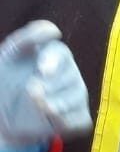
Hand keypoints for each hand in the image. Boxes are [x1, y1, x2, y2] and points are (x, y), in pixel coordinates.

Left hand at [0, 21, 91, 148]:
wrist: (5, 118)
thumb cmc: (7, 82)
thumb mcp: (8, 58)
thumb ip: (25, 40)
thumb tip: (53, 29)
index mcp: (53, 55)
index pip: (59, 52)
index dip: (52, 60)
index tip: (42, 70)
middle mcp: (70, 72)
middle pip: (68, 76)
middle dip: (48, 86)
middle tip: (30, 91)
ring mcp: (77, 95)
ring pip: (75, 98)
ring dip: (52, 105)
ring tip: (38, 107)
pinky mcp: (80, 117)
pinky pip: (79, 120)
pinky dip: (63, 122)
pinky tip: (49, 121)